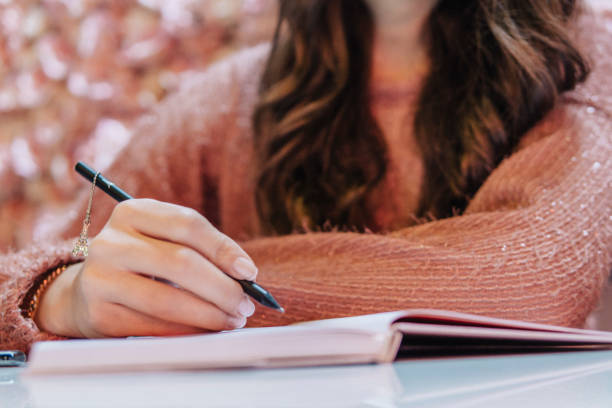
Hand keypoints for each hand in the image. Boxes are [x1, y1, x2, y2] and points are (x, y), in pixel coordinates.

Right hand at [35, 199, 257, 337]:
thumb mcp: (164, 241)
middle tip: (246, 304)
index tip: (249, 272)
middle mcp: (111, 241)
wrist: (88, 292)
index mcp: (132, 212)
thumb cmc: (143, 263)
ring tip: (232, 319)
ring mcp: (100, 278)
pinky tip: (206, 331)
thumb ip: (202, 250)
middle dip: (222, 288)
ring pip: (168, 300)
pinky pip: (153, 326)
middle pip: (181, 262)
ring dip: (209, 314)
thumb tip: (246, 275)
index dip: (224, 249)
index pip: (188, 224)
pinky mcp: (98, 313)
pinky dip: (188, 331)